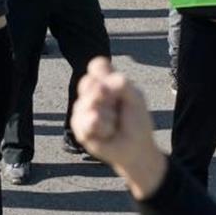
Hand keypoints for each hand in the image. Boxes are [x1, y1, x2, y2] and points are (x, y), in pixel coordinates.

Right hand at [71, 58, 157, 179]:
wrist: (135, 148)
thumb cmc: (136, 121)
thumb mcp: (135, 97)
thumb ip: (121, 83)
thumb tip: (100, 86)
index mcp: (105, 81)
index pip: (97, 66)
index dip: (105, 74)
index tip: (120, 86)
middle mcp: (91, 93)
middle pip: (88, 82)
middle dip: (107, 96)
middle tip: (118, 107)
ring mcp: (82, 109)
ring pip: (88, 103)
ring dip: (108, 116)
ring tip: (114, 124)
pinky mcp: (79, 127)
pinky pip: (88, 121)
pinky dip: (104, 128)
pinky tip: (108, 133)